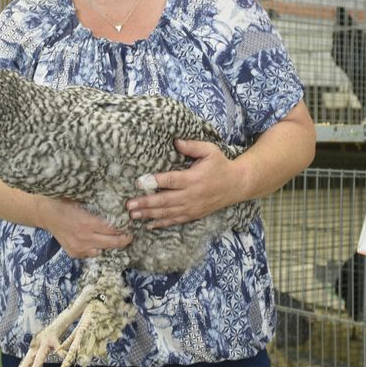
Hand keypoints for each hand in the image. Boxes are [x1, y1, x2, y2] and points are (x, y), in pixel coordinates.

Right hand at [42, 197, 131, 257]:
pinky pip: (90, 254)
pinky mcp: (74, 253)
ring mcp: (79, 248)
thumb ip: (100, 208)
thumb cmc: (66, 204)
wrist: (47, 214)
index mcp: (88, 223)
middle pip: (111, 243)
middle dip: (123, 240)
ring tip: (113, 238)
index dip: (124, 229)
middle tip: (129, 236)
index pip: (113, 230)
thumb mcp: (84, 202)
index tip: (130, 227)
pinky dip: (95, 248)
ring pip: (102, 251)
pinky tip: (95, 241)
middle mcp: (85, 238)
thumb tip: (119, 208)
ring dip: (108, 245)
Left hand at [126, 139, 243, 228]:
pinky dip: (161, 224)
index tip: (138, 182)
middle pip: (164, 200)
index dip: (154, 181)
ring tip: (133, 215)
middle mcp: (191, 195)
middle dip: (145, 203)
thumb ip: (192, 146)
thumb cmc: (220, 165)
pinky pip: (175, 220)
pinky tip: (148, 225)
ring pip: (167, 213)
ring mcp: (192, 207)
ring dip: (149, 214)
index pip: (170, 180)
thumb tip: (175, 141)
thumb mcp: (210, 151)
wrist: (236, 185)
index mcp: (193, 178)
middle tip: (129, 205)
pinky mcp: (193, 214)